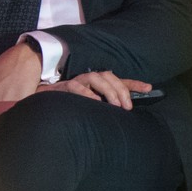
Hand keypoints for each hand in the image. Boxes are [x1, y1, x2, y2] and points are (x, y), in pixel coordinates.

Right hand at [37, 71, 151, 109]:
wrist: (43, 106)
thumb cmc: (69, 107)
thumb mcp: (91, 108)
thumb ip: (104, 108)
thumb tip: (122, 114)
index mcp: (97, 85)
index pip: (119, 81)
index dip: (134, 84)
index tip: (149, 87)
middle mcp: (88, 80)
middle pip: (109, 76)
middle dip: (121, 89)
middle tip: (127, 107)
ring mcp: (76, 82)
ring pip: (96, 78)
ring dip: (108, 90)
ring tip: (115, 105)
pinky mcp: (64, 88)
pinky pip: (77, 87)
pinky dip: (87, 94)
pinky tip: (95, 102)